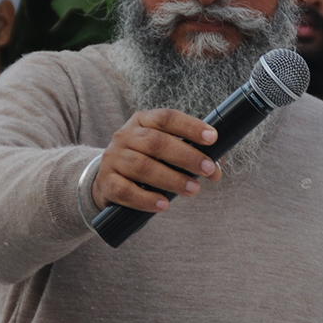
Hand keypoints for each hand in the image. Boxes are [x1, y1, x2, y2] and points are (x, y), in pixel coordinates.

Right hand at [92, 108, 222, 212]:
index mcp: (142, 121)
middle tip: (208, 169)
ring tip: (193, 190)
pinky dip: (146, 199)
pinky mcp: (106, 182)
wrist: (109, 180)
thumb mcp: (165, 152)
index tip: (212, 138)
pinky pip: (125, 190)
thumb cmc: (146, 162)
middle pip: (156, 142)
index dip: (190, 127)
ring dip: (171, 179)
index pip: (167, 118)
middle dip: (186, 156)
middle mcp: (125, 135)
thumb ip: (190, 156)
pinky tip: (163, 204)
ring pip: (142, 166)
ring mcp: (113, 158)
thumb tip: (216, 169)